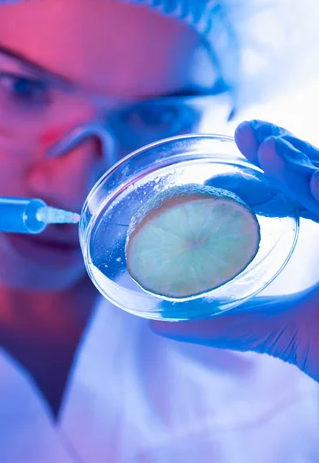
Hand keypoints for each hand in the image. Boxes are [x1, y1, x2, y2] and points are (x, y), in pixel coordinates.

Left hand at [152, 119, 318, 381]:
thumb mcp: (277, 331)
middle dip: (285, 150)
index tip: (238, 151)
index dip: (274, 169)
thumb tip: (159, 322)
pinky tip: (312, 181)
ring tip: (266, 147)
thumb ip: (225, 324)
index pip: (303, 192)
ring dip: (306, 163)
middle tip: (245, 131)